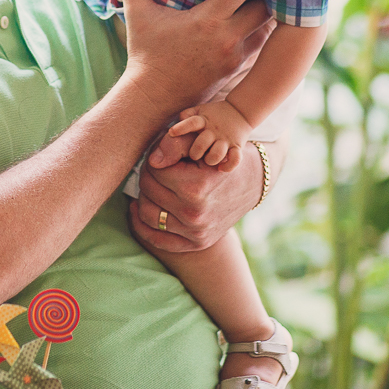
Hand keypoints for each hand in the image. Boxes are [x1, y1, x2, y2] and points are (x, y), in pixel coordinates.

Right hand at [116, 0, 272, 111]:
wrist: (153, 98)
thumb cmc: (145, 54)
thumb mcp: (137, 15)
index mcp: (208, 21)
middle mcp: (228, 39)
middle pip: (266, 7)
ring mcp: (235, 57)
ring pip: (267, 28)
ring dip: (268, 11)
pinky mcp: (236, 69)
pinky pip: (258, 45)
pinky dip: (259, 30)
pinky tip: (254, 19)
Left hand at [127, 137, 263, 251]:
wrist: (251, 182)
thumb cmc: (220, 158)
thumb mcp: (201, 145)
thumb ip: (173, 145)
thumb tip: (151, 161)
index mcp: (195, 189)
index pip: (153, 169)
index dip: (155, 156)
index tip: (164, 154)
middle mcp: (194, 214)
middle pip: (148, 189)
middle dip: (149, 173)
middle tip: (158, 166)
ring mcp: (195, 232)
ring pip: (147, 213)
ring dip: (143, 195)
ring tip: (152, 184)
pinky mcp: (196, 243)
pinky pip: (156, 239)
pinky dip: (141, 225)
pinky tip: (137, 208)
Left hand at [165, 100, 250, 171]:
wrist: (239, 111)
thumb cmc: (213, 114)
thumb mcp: (199, 110)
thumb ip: (186, 116)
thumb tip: (173, 129)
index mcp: (204, 121)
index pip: (192, 122)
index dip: (181, 128)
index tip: (171, 133)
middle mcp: (214, 131)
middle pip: (202, 143)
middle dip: (195, 152)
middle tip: (194, 155)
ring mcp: (226, 139)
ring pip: (217, 154)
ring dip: (210, 159)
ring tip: (207, 160)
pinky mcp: (237, 147)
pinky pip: (235, 159)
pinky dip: (228, 166)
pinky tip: (221, 168)